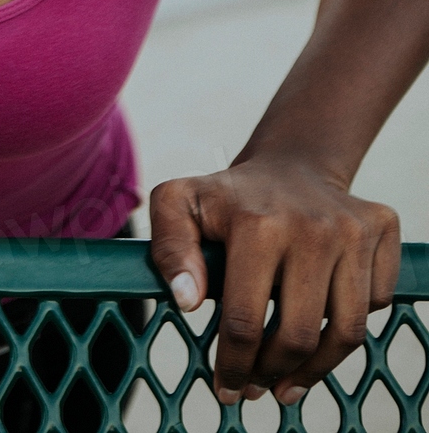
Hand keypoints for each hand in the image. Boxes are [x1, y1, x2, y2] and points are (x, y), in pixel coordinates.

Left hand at [150, 159, 399, 407]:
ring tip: (288, 382)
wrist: (290, 164)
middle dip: (272, 372)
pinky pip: (377, 303)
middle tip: (256, 386)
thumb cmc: (229, 196)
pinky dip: (351, 324)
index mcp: (256, 222)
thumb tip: (187, 300)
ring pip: (347, 331)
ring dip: (315, 369)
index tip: (226, 387)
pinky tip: (323, 327)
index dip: (234, 365)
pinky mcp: (382, 229)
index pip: (244, 320)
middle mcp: (312, 225)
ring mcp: (353, 228)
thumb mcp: (178, 204)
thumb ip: (168, 248)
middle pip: (298, 336)